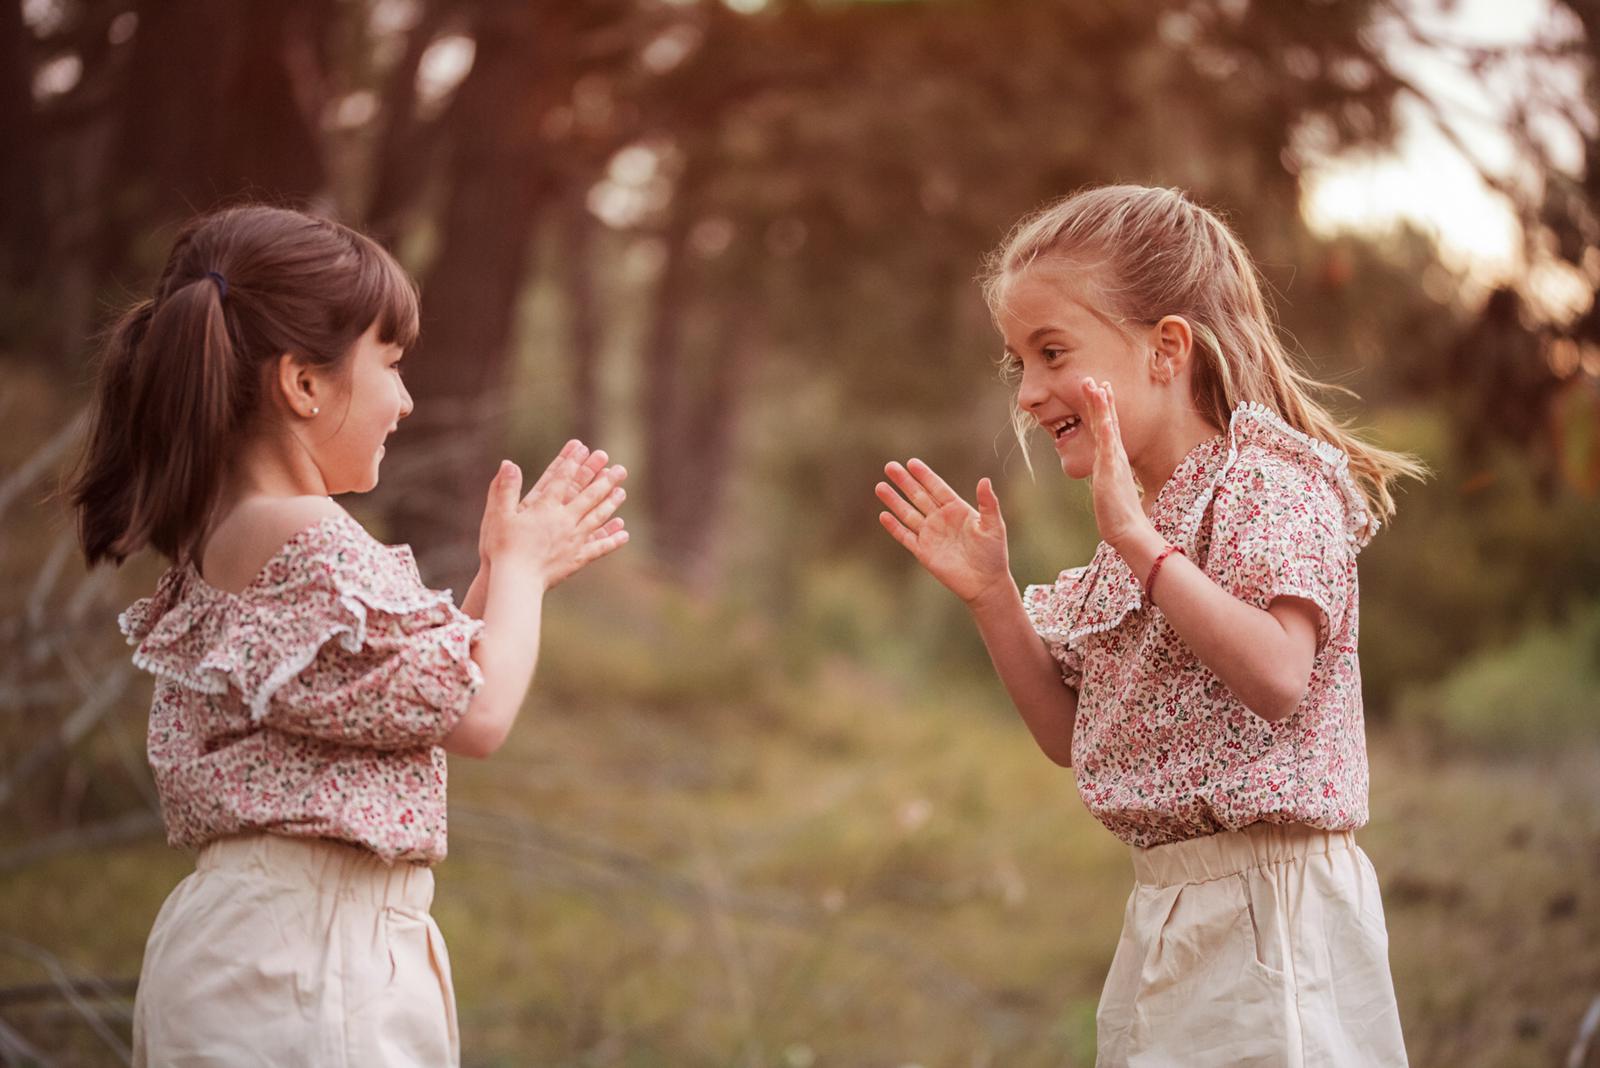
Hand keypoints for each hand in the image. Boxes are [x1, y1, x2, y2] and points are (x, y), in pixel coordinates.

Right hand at [478, 447, 627, 589]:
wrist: (516, 580)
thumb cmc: (502, 548)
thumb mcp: (498, 515)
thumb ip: (505, 488)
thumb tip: (508, 463)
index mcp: (545, 508)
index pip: (561, 479)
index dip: (572, 462)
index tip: (583, 449)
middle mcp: (564, 521)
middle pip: (588, 496)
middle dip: (604, 480)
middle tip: (620, 469)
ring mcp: (574, 539)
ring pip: (598, 517)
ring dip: (611, 504)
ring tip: (622, 492)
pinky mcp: (578, 558)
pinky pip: (599, 547)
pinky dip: (612, 539)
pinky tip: (624, 533)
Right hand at [875, 458, 1012, 607]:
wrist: (985, 583)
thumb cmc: (993, 554)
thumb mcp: (993, 525)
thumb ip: (988, 503)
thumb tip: (985, 480)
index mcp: (957, 509)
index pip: (937, 487)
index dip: (924, 475)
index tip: (911, 462)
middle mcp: (940, 519)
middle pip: (918, 496)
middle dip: (904, 482)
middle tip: (890, 466)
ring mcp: (930, 534)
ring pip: (908, 513)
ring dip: (894, 501)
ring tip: (880, 486)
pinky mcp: (923, 551)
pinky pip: (905, 536)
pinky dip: (894, 527)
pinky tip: (883, 515)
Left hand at [1082, 378, 1156, 551]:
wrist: (1128, 529)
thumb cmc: (1118, 513)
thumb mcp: (1108, 489)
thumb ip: (1107, 479)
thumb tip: (1105, 477)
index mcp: (1113, 459)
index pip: (1108, 428)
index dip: (1104, 408)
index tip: (1100, 389)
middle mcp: (1115, 456)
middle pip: (1107, 422)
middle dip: (1100, 400)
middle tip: (1093, 379)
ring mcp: (1113, 461)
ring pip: (1107, 427)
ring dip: (1101, 406)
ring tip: (1096, 387)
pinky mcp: (1111, 470)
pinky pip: (1108, 446)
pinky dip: (1106, 429)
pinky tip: (1104, 416)